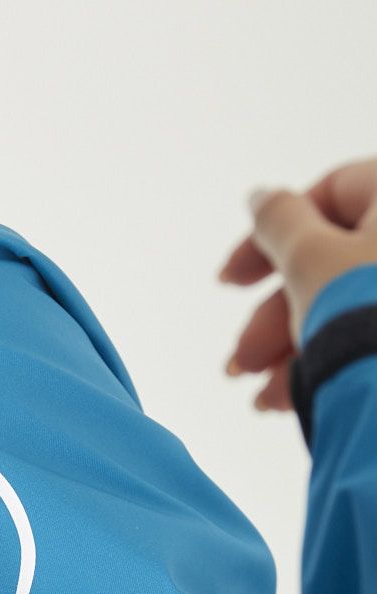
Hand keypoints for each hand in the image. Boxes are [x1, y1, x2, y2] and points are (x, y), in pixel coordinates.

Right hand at [219, 158, 376, 411]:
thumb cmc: (364, 311)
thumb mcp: (308, 258)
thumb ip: (278, 221)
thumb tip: (260, 196)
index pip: (335, 190)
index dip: (271, 233)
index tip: (231, 281)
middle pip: (330, 262)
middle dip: (271, 318)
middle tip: (238, 361)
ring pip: (342, 307)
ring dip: (287, 351)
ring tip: (259, 398)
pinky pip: (365, 336)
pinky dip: (322, 363)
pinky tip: (285, 401)